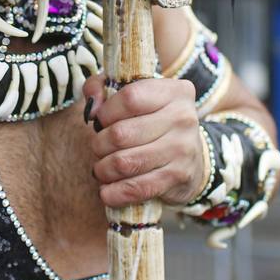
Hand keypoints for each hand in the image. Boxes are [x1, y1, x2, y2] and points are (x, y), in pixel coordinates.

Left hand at [81, 75, 206, 208]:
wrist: (188, 154)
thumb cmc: (149, 117)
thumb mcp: (128, 91)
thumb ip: (100, 86)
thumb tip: (92, 109)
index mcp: (173, 91)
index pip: (129, 98)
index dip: (106, 112)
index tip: (101, 120)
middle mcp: (183, 118)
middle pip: (121, 134)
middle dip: (99, 144)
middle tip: (99, 148)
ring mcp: (183, 149)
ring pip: (125, 163)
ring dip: (103, 169)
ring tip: (101, 168)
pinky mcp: (179, 177)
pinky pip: (137, 188)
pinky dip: (115, 192)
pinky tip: (106, 191)